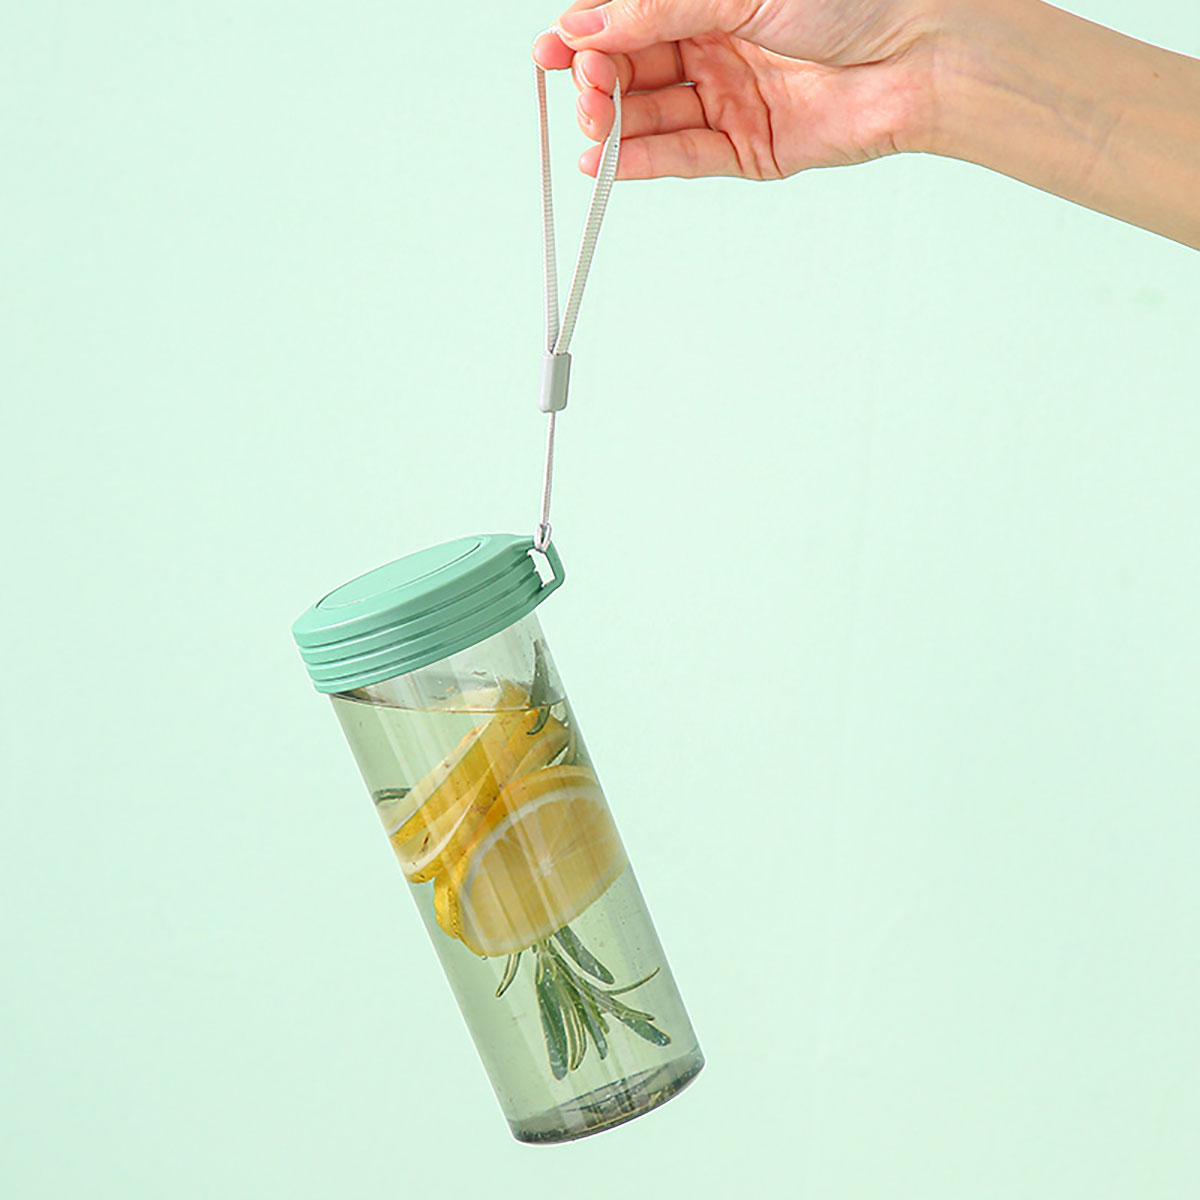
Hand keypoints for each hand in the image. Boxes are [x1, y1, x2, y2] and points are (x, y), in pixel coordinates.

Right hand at [532, 0, 943, 178]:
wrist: (922, 49)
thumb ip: (658, 11)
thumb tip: (586, 24)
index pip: (631, 18)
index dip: (589, 32)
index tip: (554, 46)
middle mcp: (717, 47)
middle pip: (636, 69)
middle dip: (598, 81)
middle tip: (580, 87)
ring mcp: (732, 99)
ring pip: (655, 116)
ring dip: (614, 124)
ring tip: (589, 127)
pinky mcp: (750, 149)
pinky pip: (685, 156)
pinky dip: (644, 162)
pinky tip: (606, 163)